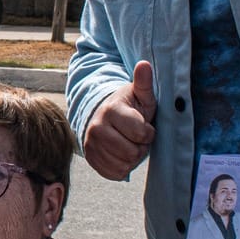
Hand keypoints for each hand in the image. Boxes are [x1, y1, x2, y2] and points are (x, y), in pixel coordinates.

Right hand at [83, 60, 157, 181]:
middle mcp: (97, 128)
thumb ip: (144, 82)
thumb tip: (144, 64)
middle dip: (140, 147)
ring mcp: (91, 145)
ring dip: (132, 158)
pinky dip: (123, 167)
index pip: (141, 133)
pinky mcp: (91, 159)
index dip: (149, 132)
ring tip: (129, 144)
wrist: (103, 117)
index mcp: (111, 110)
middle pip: (132, 153)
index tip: (145, 125)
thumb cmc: (128, 106)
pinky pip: (115, 173)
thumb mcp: (139, 94)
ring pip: (125, 165)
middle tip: (137, 137)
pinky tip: (121, 154)